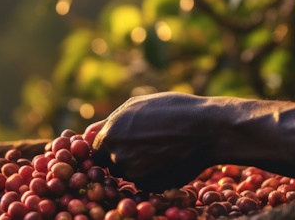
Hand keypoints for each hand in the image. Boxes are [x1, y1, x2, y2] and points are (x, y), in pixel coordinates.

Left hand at [89, 92, 223, 192]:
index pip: (93, 150)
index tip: (120, 143)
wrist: (207, 129)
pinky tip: (168, 160)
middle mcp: (117, 158)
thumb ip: (109, 122)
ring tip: (160, 148)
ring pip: (128, 174)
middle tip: (146, 144)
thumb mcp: (136, 106)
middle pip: (110, 164)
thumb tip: (87, 132)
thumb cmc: (172, 110)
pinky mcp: (152, 187)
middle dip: (122, 156)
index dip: (106, 147)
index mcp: (109, 136)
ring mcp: (135, 175)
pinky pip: (145, 183)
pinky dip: (152, 175)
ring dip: (138, 166)